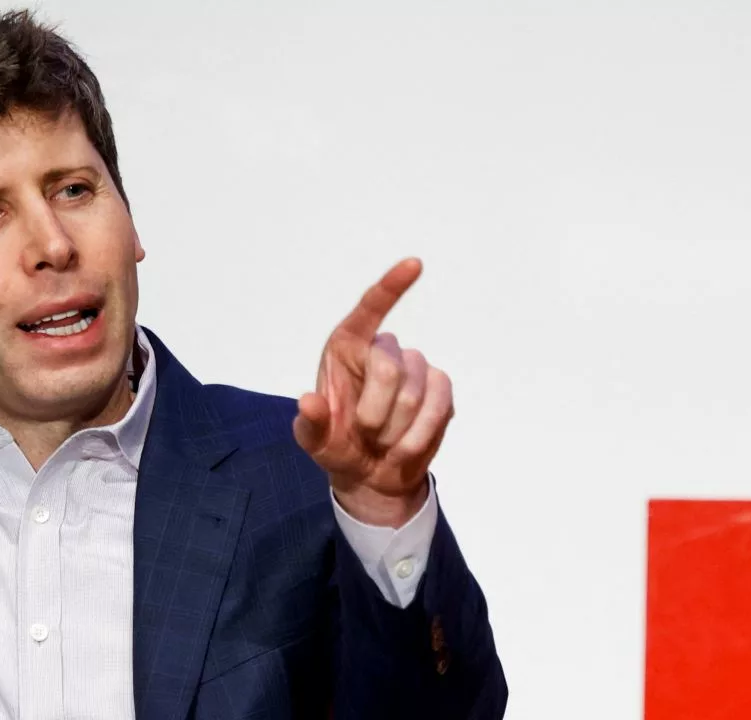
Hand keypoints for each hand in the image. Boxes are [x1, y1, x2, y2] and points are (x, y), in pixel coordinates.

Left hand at [293, 258, 453, 527]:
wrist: (371, 475)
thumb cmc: (338, 445)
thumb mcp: (314, 442)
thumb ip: (310, 424)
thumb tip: (309, 402)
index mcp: (346, 348)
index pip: (369, 309)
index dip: (391, 287)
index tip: (414, 264)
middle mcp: (382, 350)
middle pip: (389, 367)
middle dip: (374, 411)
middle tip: (365, 433)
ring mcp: (416, 368)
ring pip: (415, 391)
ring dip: (395, 429)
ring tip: (383, 441)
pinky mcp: (441, 390)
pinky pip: (439, 404)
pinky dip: (420, 434)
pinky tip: (405, 446)